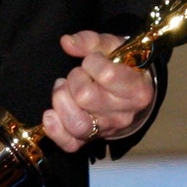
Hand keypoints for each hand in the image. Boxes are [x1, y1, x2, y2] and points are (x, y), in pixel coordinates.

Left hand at [40, 31, 155, 153]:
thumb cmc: (122, 67)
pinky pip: (70, 144)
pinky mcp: (90, 140)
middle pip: (85, 97)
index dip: (92, 63)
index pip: (107, 75)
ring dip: (62, 101)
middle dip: (74, 79)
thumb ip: (91, 41)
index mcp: (136, 90)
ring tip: (64, 90)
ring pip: (77, 123)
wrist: (132, 95)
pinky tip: (50, 115)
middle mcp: (124, 115)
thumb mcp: (113, 47)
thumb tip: (67, 42)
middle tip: (78, 74)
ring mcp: (107, 130)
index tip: (93, 61)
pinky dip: (55, 131)